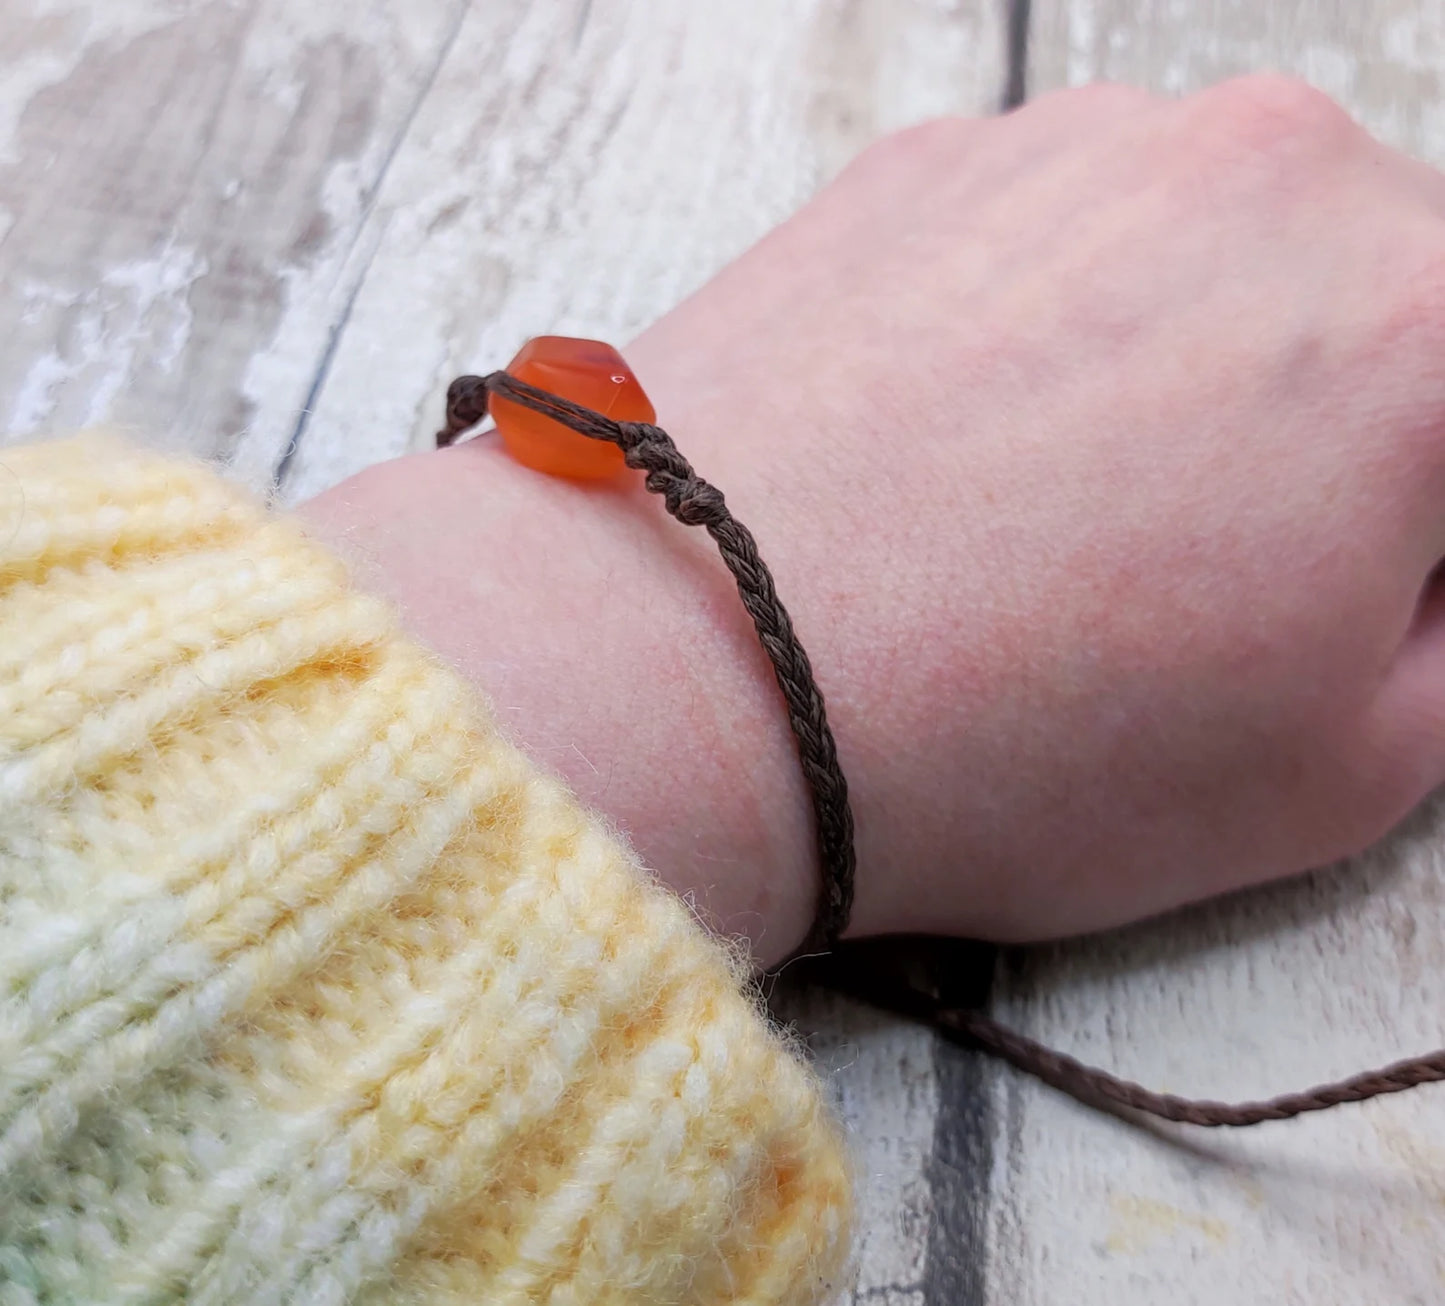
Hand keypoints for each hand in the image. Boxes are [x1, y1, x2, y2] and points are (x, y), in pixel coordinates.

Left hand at [303, 76, 1444, 962]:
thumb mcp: (1342, 766)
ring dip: (1178, 370)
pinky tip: (959, 453)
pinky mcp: (927, 166)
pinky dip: (1041, 334)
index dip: (1413, 517)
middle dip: (1326, 426)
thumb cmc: (1002, 741)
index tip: (1352, 570)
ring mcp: (1075, 150)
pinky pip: (1051, 245)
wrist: (696, 665)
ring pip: (1204, 260)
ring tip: (1051, 520)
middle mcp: (1265, 177)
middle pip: (1367, 302)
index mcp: (1421, 320)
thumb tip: (1429, 554)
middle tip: (1203, 561)